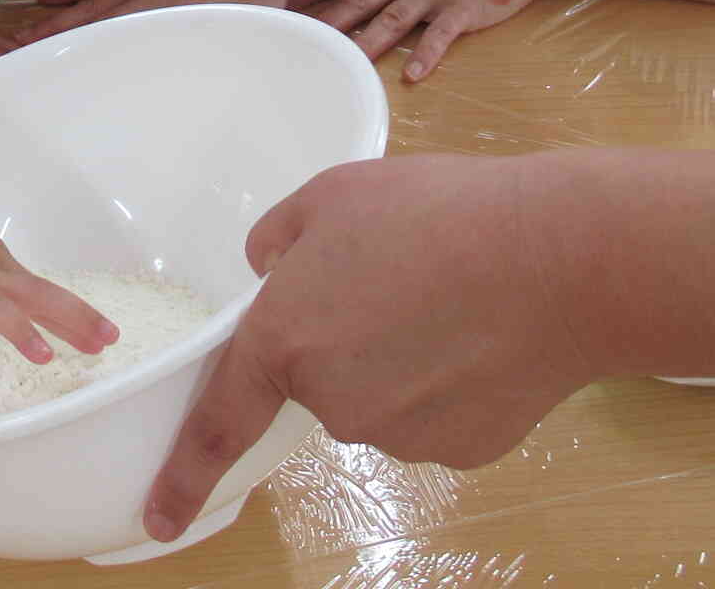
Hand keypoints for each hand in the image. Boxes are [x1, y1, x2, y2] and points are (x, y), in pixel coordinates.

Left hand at [143, 153, 589, 538]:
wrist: (558, 259)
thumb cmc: (436, 213)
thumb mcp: (331, 195)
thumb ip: (279, 238)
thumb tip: (270, 268)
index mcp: (282, 340)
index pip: (219, 422)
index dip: (184, 475)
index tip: (155, 520)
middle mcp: (332, 402)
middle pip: (320, 378)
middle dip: (345, 337)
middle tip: (396, 277)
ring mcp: (398, 435)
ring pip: (380, 396)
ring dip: (400, 358)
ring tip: (450, 293)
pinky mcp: (459, 451)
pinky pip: (433, 414)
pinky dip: (449, 381)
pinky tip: (481, 332)